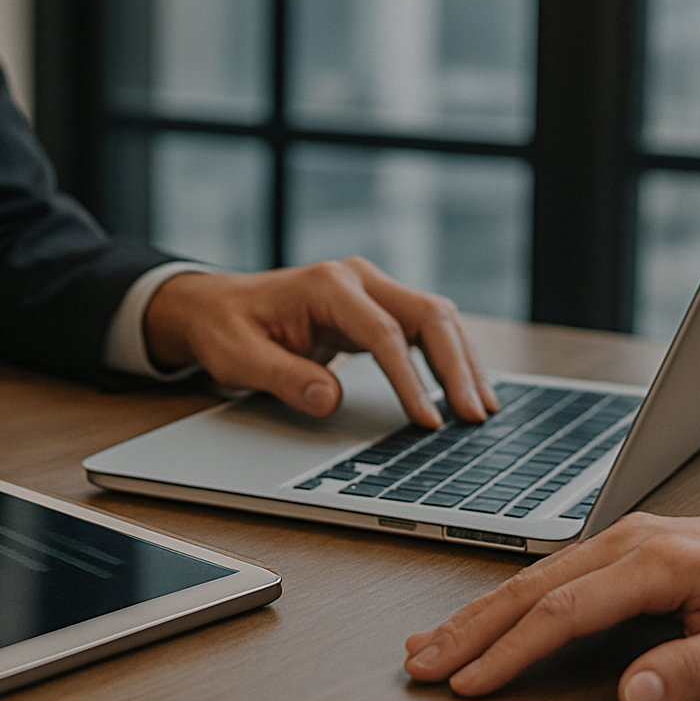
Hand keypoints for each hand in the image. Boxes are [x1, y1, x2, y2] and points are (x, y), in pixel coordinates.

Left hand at [143, 258, 497, 427]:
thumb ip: (285, 378)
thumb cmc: (227, 328)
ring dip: (463, 361)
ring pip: (437, 317)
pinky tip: (465, 388)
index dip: (410, 380)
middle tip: (473, 416)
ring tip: (482, 409)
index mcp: (327, 286)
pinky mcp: (377, 306)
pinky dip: (450, 356)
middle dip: (456, 367)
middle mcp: (358, 279)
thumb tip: (331, 400)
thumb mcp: (240, 358)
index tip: (426, 420)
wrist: (216, 306)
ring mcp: (371, 290)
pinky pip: (426, 327)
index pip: (383, 334)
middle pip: (428, 315)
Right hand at [403, 510, 699, 700]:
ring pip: (527, 579)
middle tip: (420, 664)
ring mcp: (615, 543)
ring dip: (473, 616)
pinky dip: (500, 602)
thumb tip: (634, 695)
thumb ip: (697, 668)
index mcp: (655, 561)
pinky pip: (544, 576)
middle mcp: (625, 543)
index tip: (472, 682)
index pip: (564, 611)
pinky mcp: (614, 552)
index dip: (512, 651)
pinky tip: (475, 619)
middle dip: (466, 630)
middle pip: (526, 588)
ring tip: (426, 645)